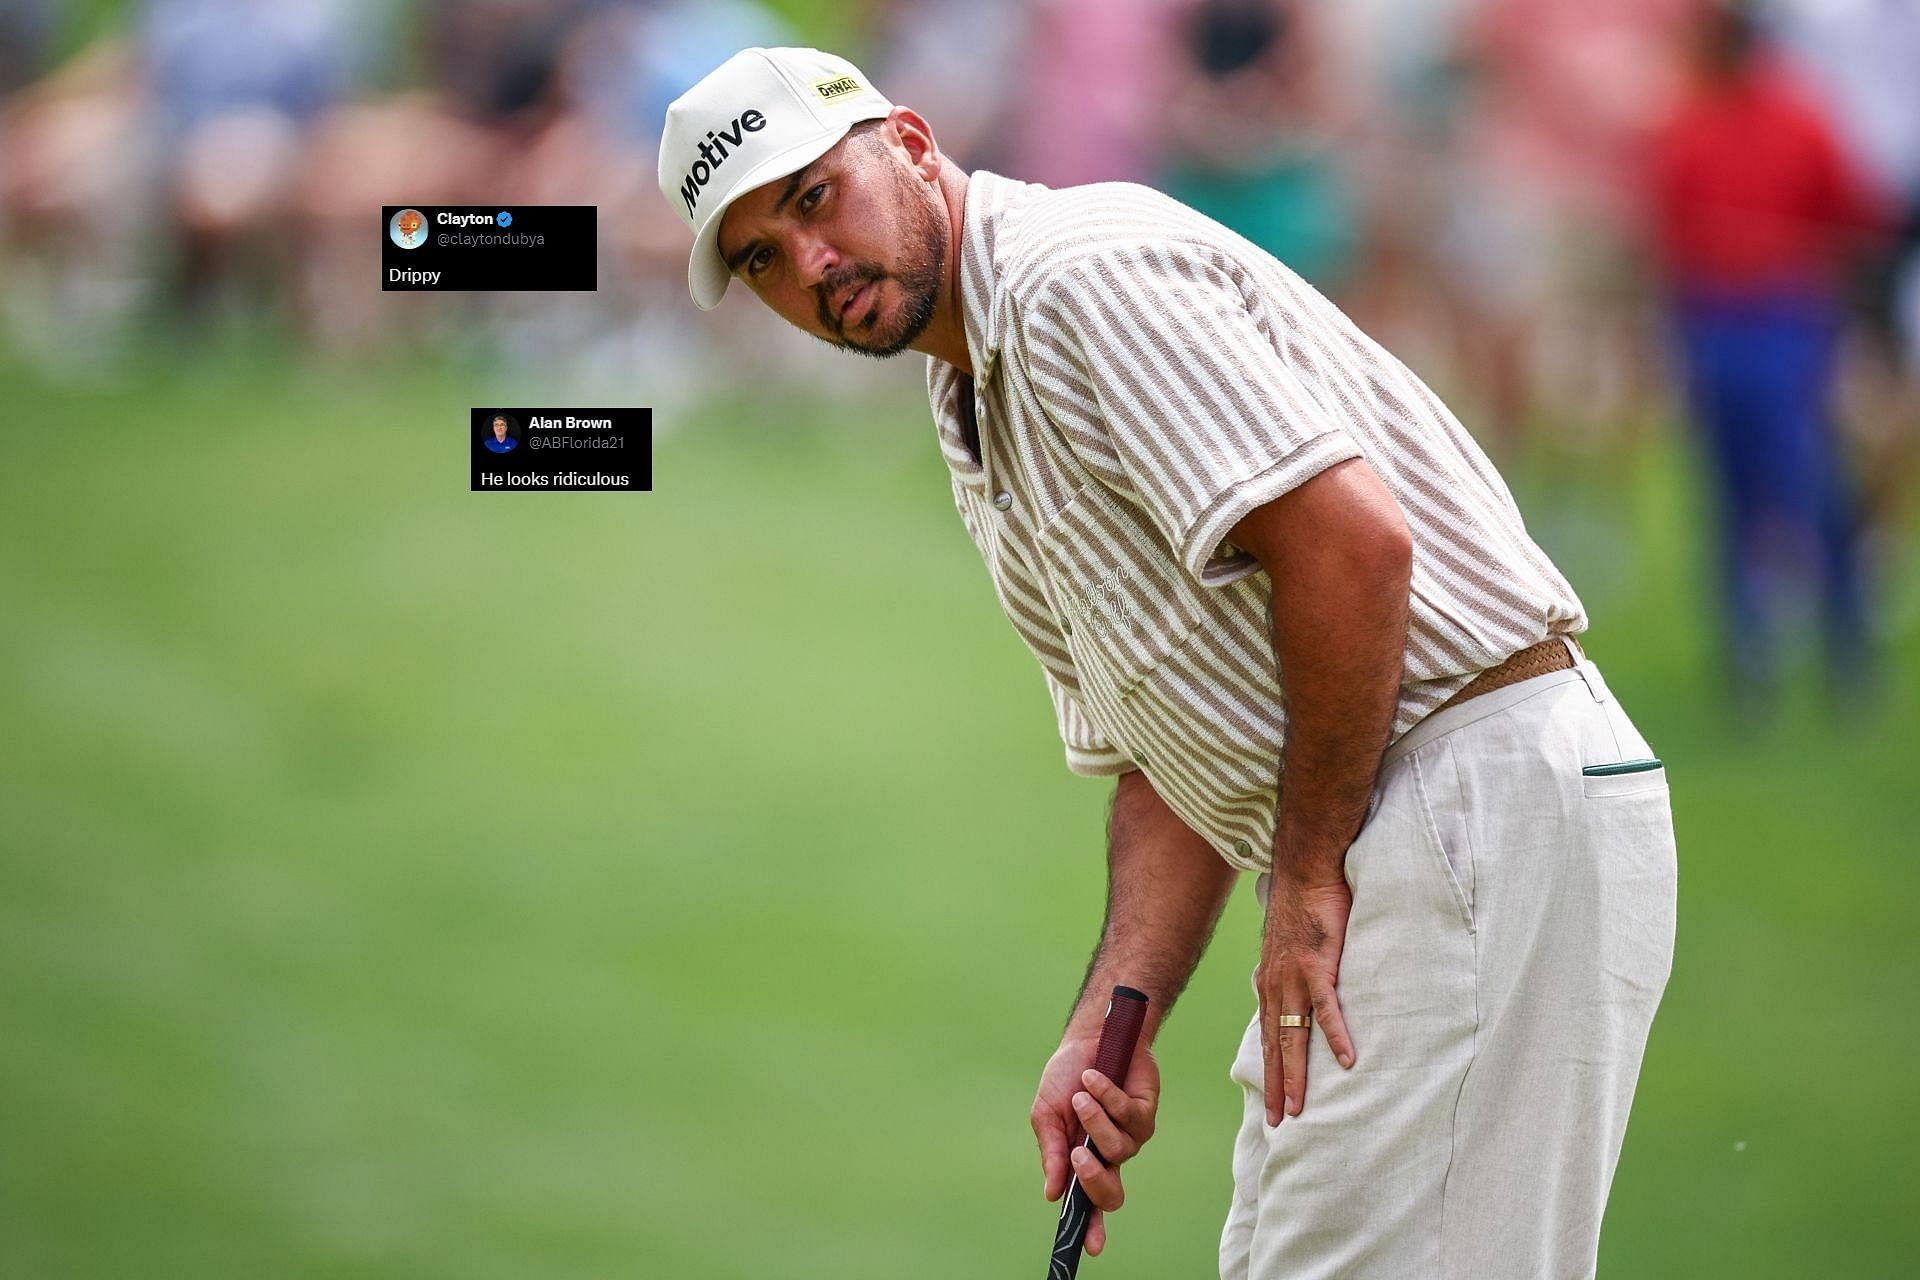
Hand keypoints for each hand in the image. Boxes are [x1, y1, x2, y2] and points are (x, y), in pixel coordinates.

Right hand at [1030, 1032, 1160, 1257]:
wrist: (1088, 1038)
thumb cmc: (1066, 1078)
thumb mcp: (1047, 1115)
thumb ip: (1051, 1153)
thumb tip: (1052, 1194)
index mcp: (1083, 1160)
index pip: (1089, 1204)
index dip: (1091, 1229)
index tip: (1090, 1248)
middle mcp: (1109, 1155)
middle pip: (1112, 1193)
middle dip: (1094, 1178)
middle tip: (1078, 1155)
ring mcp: (1130, 1136)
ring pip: (1118, 1149)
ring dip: (1095, 1119)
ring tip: (1081, 1095)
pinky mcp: (1146, 1113)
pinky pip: (1130, 1116)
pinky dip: (1108, 1096)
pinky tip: (1096, 1078)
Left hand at [1258, 873, 1356, 1124]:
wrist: (1306, 872)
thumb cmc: (1304, 907)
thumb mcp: (1290, 947)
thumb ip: (1293, 973)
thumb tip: (1301, 992)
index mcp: (1270, 983)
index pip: (1268, 1036)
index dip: (1269, 1070)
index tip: (1270, 1100)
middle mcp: (1276, 985)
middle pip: (1275, 1046)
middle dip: (1275, 1086)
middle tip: (1278, 1122)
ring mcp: (1295, 977)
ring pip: (1294, 1036)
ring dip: (1297, 1074)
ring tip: (1299, 1107)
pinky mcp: (1318, 966)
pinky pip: (1327, 1008)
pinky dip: (1336, 1035)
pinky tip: (1346, 1061)